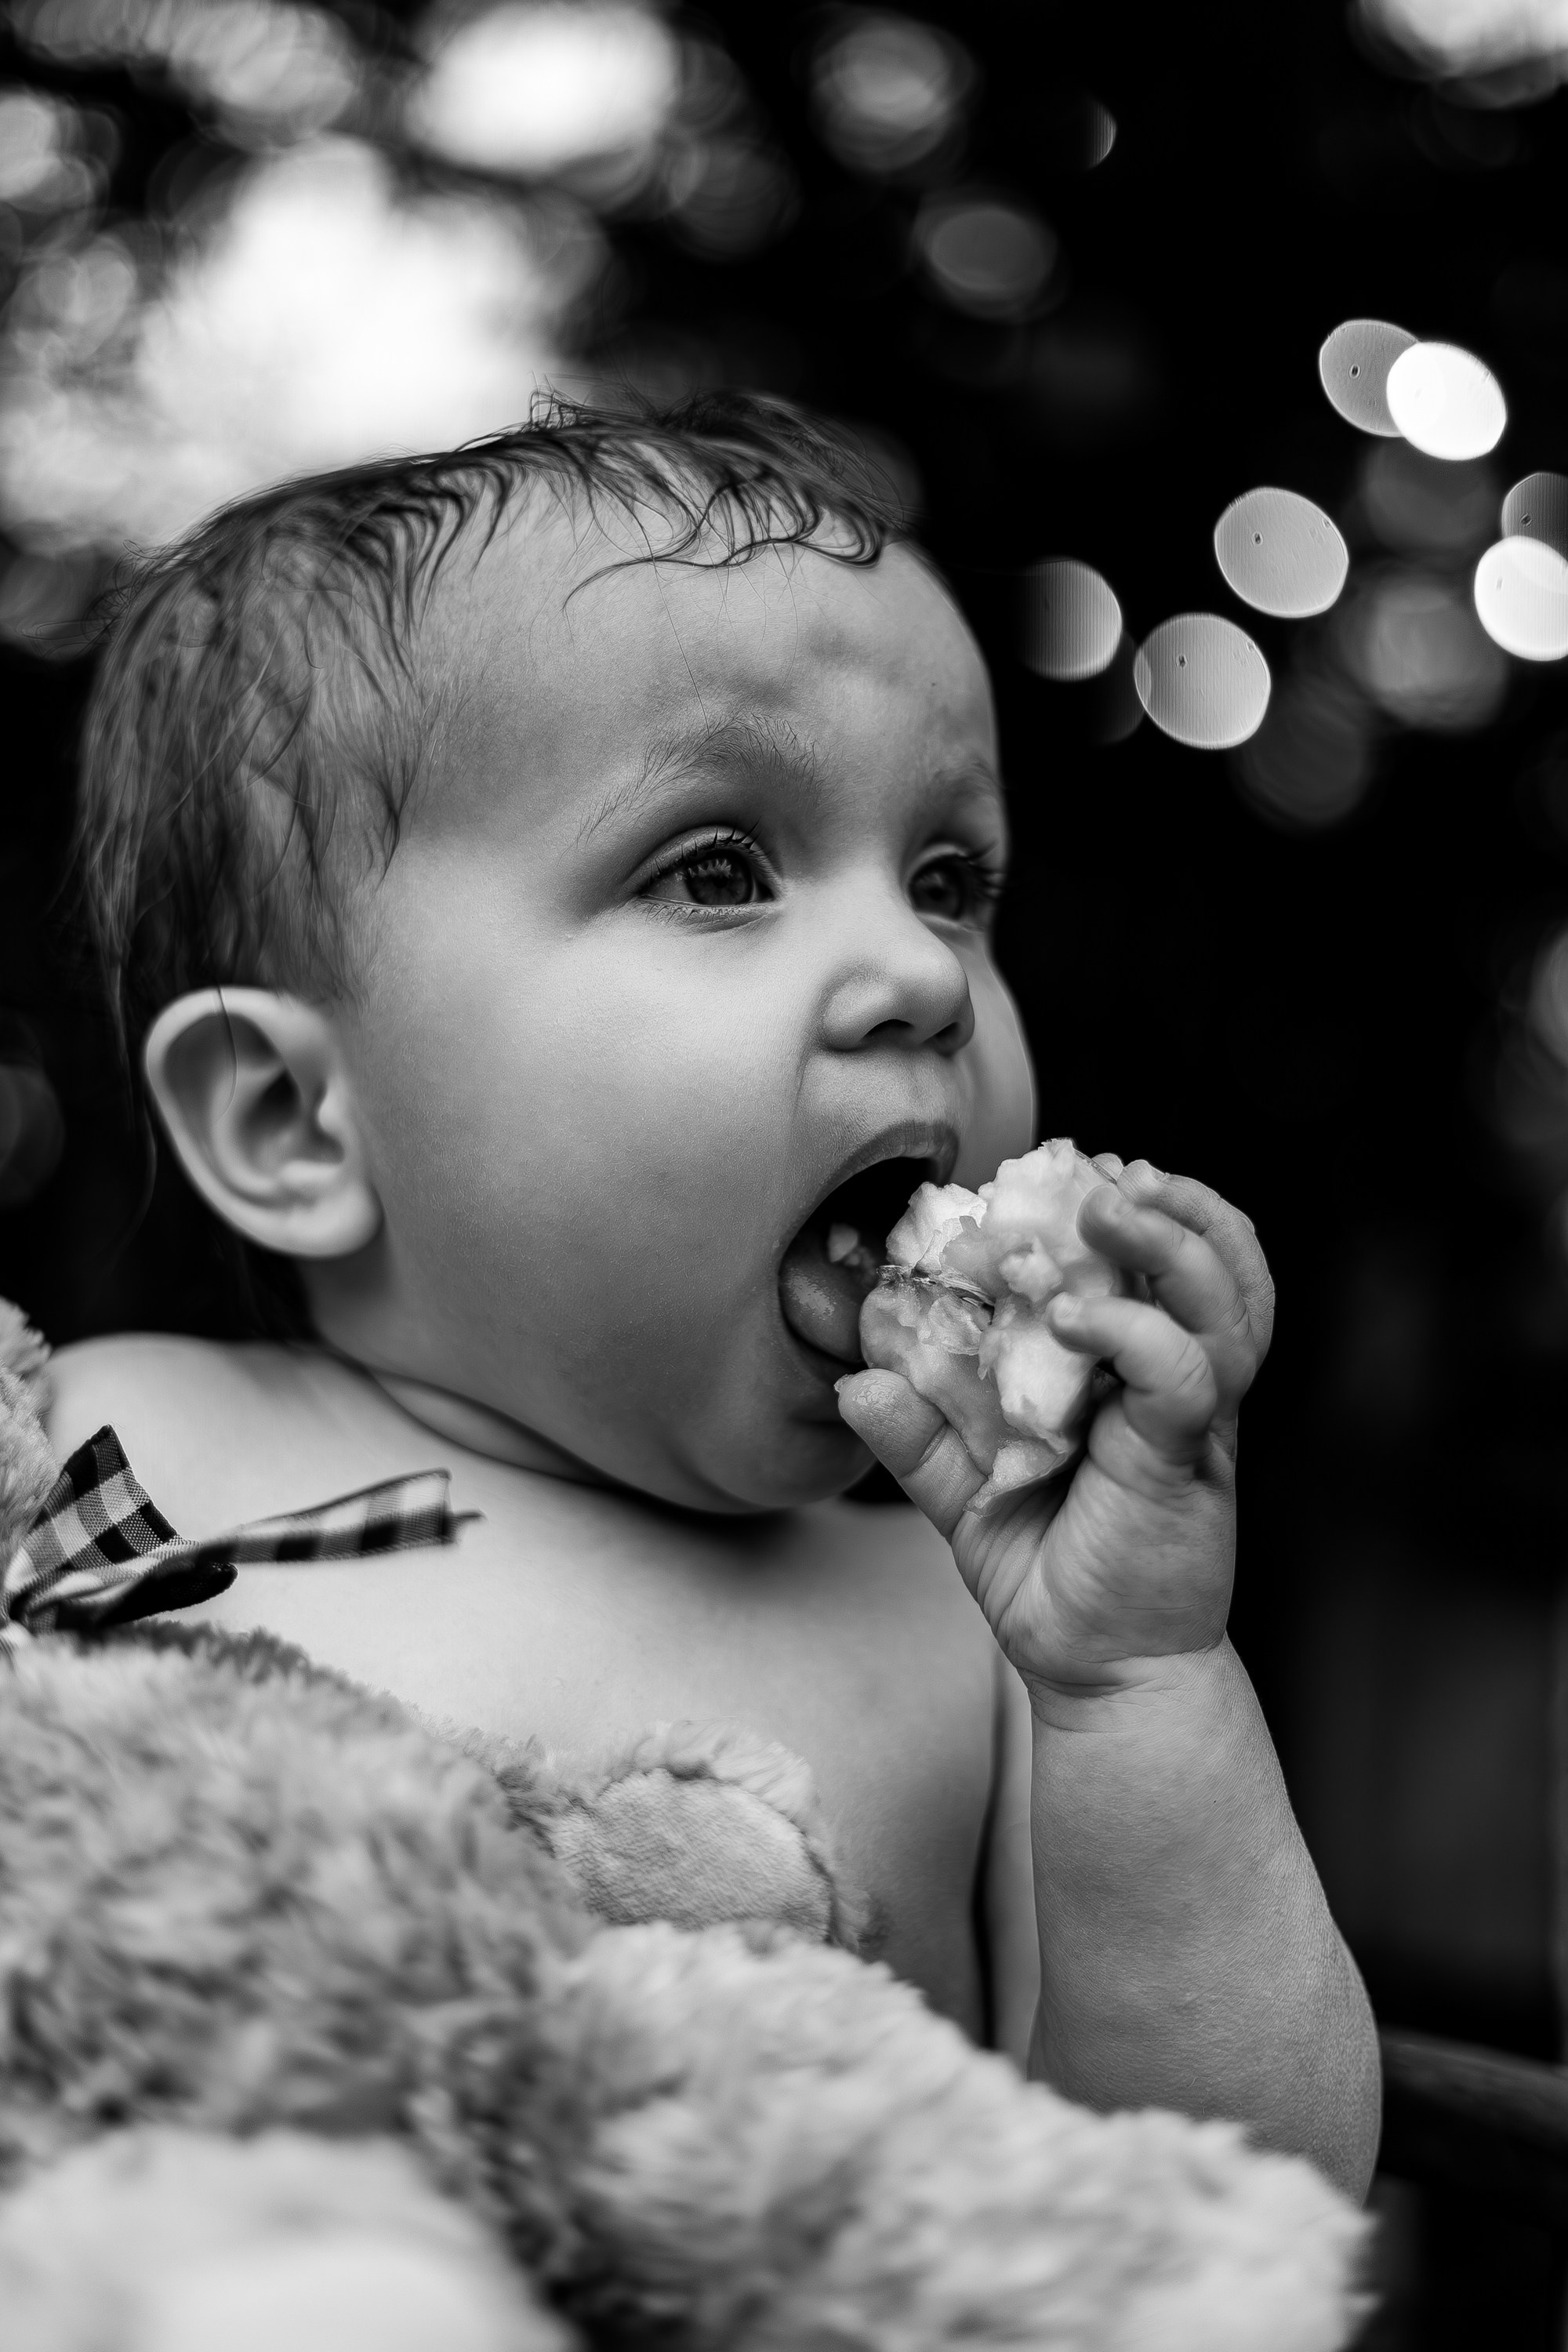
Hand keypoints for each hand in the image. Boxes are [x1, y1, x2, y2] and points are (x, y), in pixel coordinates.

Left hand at [836, 1159, 1273, 1702]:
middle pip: (1219, 1264)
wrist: (1098, 1674)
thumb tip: (855, 1377)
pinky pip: (1185, 1376)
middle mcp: (1183, 1385)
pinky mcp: (1186, 1461)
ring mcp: (1194, 1421)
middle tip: (1108, 1173)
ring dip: (1171, 1242)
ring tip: (1109, 1206)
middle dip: (1174, 1205)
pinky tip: (1072, 1315)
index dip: (1142, 1205)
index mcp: (1144, 1373)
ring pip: (1225, 1305)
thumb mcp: (967, 1497)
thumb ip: (920, 1435)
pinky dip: (1134, 1331)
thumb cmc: (1049, 1577)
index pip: (1167, 1266)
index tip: (1075, 1168)